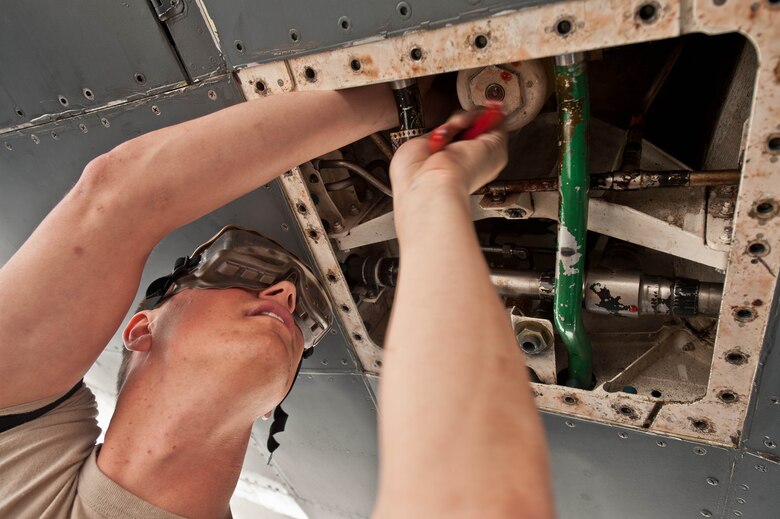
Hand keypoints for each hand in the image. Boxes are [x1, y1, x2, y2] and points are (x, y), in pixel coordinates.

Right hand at [389, 110, 507, 195]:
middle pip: (475, 121)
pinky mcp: (432, 142)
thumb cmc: (464, 170)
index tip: (493, 105)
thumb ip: (499, 127)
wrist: (435, 178)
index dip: (492, 116)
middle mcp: (468, 151)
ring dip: (458, 121)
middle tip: (472, 123)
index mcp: (487, 155)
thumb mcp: (496, 146)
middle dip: (474, 117)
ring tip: (456, 131)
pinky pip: (440, 124)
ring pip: (457, 119)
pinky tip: (443, 138)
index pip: (492, 129)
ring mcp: (450, 147)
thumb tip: (500, 112)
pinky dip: (444, 128)